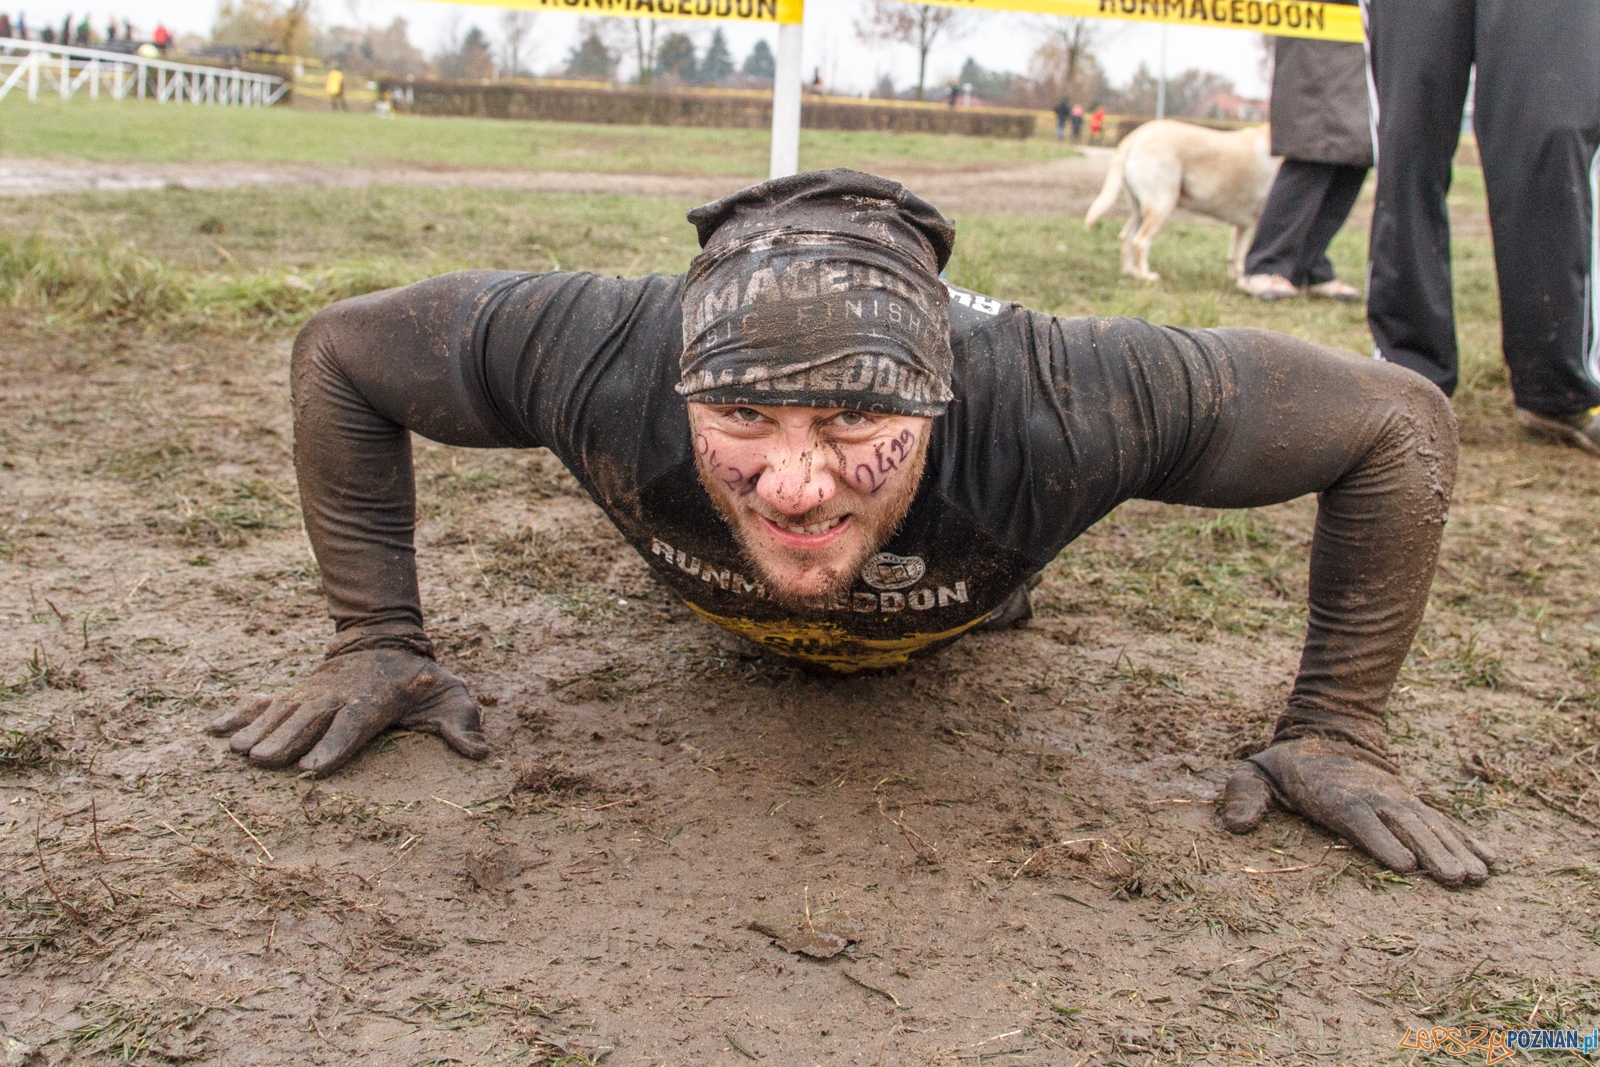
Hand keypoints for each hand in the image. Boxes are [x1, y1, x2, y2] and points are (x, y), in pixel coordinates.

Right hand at [208, 649, 488, 775]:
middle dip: (285, 741)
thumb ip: (462, 725)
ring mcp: (312, 692)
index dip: (333, 748)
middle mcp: (336, 697)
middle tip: (261, 762)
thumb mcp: (451, 696)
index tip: (312, 771)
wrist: (387, 641)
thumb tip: (480, 753)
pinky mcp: (295, 692)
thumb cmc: (422, 681)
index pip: (352, 727)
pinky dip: (238, 713)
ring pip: (281, 712)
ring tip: (236, 752)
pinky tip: (212, 729)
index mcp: (373, 703)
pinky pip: (262, 702)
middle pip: (308, 721)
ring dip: (257, 730)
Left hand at [1221, 736, 1493, 887]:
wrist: (1327, 731)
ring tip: (1477, 877)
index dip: (1381, 841)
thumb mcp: (1255, 773)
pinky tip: (1491, 860)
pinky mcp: (1411, 804)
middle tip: (1456, 880)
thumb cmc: (1286, 765)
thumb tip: (1233, 827)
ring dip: (1456, 851)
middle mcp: (1374, 798)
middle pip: (1406, 827)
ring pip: (1430, 826)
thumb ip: (1243, 796)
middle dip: (1432, 853)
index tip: (1404, 864)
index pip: (1361, 819)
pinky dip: (1468, 839)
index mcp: (1337, 796)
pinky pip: (1443, 822)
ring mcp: (1397, 800)